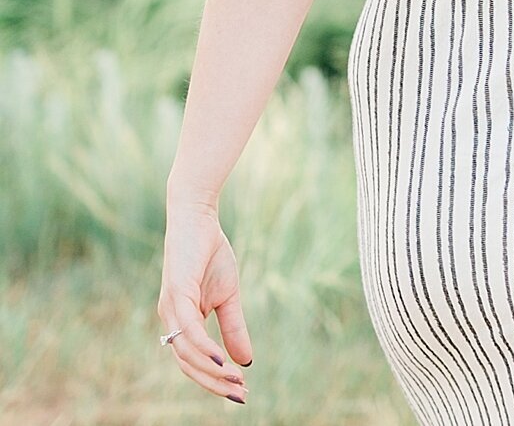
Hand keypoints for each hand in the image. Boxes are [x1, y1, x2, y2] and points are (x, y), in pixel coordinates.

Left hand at [157, 199, 252, 402]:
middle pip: (188, 365)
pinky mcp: (176, 293)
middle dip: (214, 384)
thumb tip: (245, 361)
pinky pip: (189, 331)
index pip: (193, 362)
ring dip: (211, 372)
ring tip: (236, 381)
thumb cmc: (210, 252)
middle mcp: (170, 320)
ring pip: (186, 354)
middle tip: (240, 395)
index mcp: (180, 321)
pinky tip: (221, 361)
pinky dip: (204, 349)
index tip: (241, 391)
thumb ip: (233, 327)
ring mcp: (170, 308)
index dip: (214, 379)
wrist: (199, 216)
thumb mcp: (229, 295)